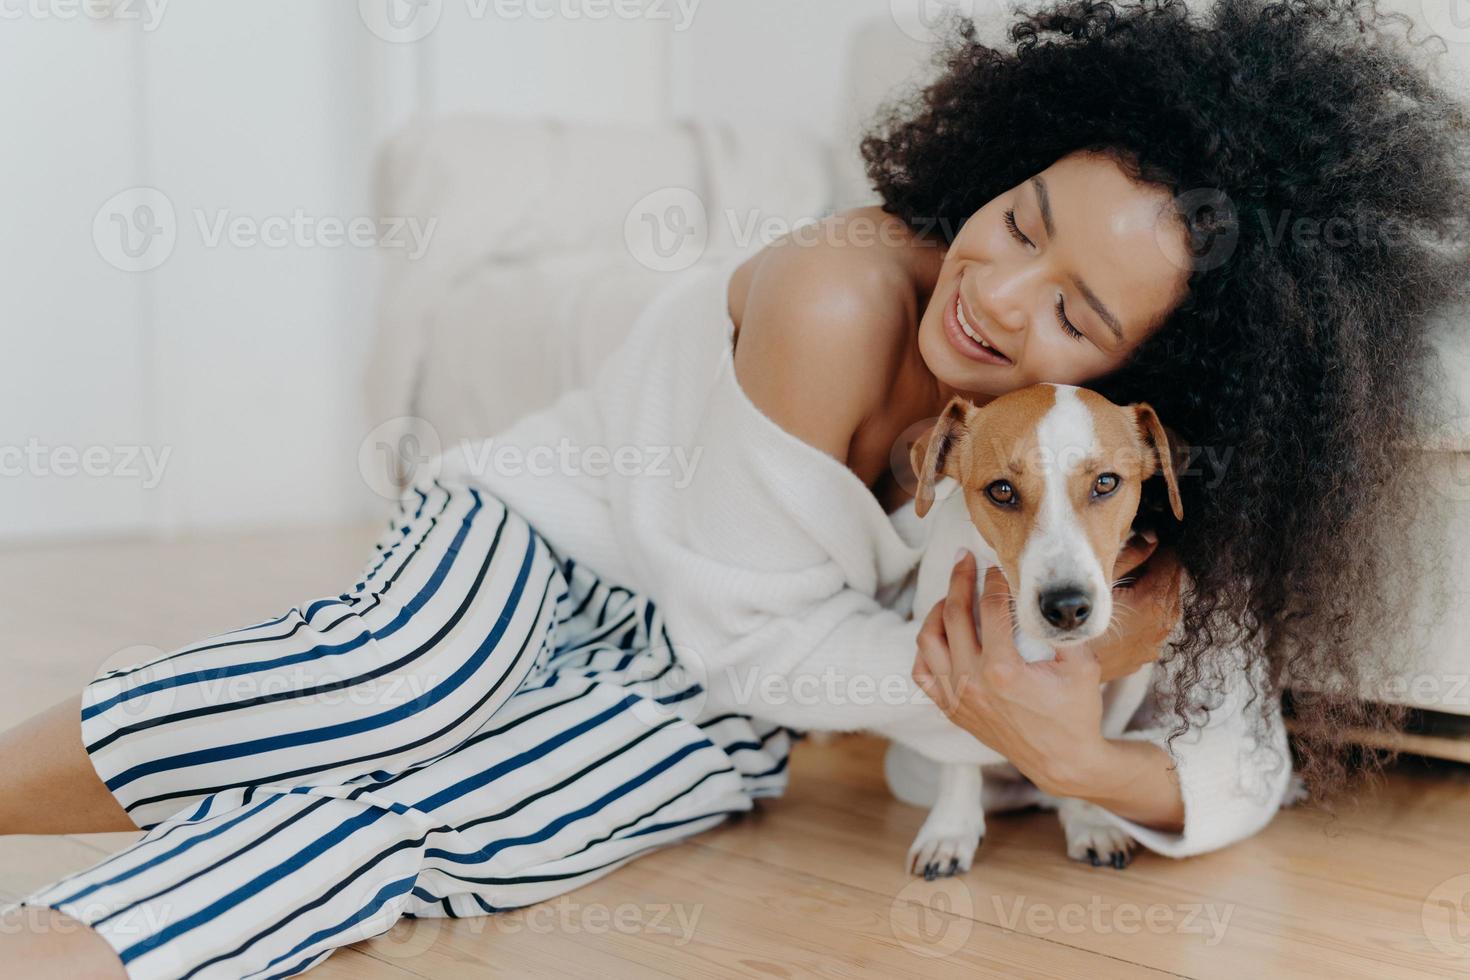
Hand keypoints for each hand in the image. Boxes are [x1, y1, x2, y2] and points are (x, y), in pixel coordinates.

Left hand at [912, 552, 1108, 795]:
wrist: (1062, 761)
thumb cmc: (1075, 713)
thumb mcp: (1082, 666)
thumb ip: (1064, 629)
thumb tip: (1050, 594)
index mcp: (1003, 669)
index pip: (990, 607)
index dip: (994, 579)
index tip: (999, 565)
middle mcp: (972, 681)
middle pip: (953, 614)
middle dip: (958, 579)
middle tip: (964, 558)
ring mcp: (957, 697)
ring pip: (928, 640)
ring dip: (936, 610)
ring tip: (951, 594)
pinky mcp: (952, 709)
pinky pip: (921, 674)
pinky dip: (925, 650)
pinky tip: (940, 635)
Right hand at [1089, 538, 1183, 682]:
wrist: (1068, 667)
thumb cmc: (1078, 621)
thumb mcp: (1101, 580)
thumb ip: (1131, 556)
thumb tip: (1151, 537)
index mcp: (1154, 603)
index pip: (1171, 564)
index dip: (1162, 549)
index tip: (1150, 538)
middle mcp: (1162, 624)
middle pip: (1172, 585)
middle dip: (1161, 568)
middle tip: (1143, 555)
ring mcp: (1156, 642)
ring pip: (1167, 607)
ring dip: (1156, 591)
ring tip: (1136, 580)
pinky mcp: (1146, 654)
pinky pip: (1157, 626)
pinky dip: (1150, 613)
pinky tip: (1130, 608)